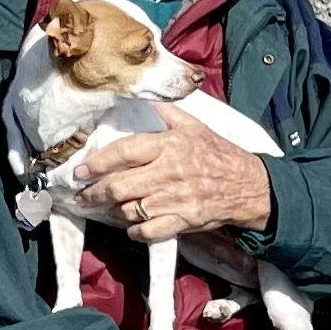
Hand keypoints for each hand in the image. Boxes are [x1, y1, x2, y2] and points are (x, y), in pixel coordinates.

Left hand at [79, 101, 273, 238]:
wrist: (250, 186)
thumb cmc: (220, 154)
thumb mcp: (195, 126)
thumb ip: (166, 113)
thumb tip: (143, 98)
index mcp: (169, 146)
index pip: (123, 152)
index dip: (97, 163)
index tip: (80, 171)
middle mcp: (169, 172)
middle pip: (119, 186)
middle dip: (94, 193)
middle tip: (83, 195)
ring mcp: (175, 199)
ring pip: (130, 209)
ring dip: (115, 211)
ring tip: (109, 208)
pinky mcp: (184, 220)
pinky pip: (148, 231)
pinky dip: (135, 231)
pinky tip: (133, 226)